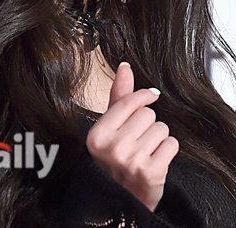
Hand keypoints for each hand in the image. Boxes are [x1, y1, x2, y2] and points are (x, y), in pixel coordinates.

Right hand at [86, 62, 178, 211]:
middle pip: (147, 114)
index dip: (144, 96)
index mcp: (97, 134)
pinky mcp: (152, 173)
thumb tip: (125, 67)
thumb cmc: (113, 159)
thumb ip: (118, 97)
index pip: (129, 102)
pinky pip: (171, 144)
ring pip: (161, 128)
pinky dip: (167, 150)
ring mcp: (132, 161)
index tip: (151, 96)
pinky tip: (155, 159)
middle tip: (138, 138)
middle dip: (147, 123)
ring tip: (145, 149)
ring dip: (158, 137)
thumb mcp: (109, 128)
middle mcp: (113, 147)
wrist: (120, 200)